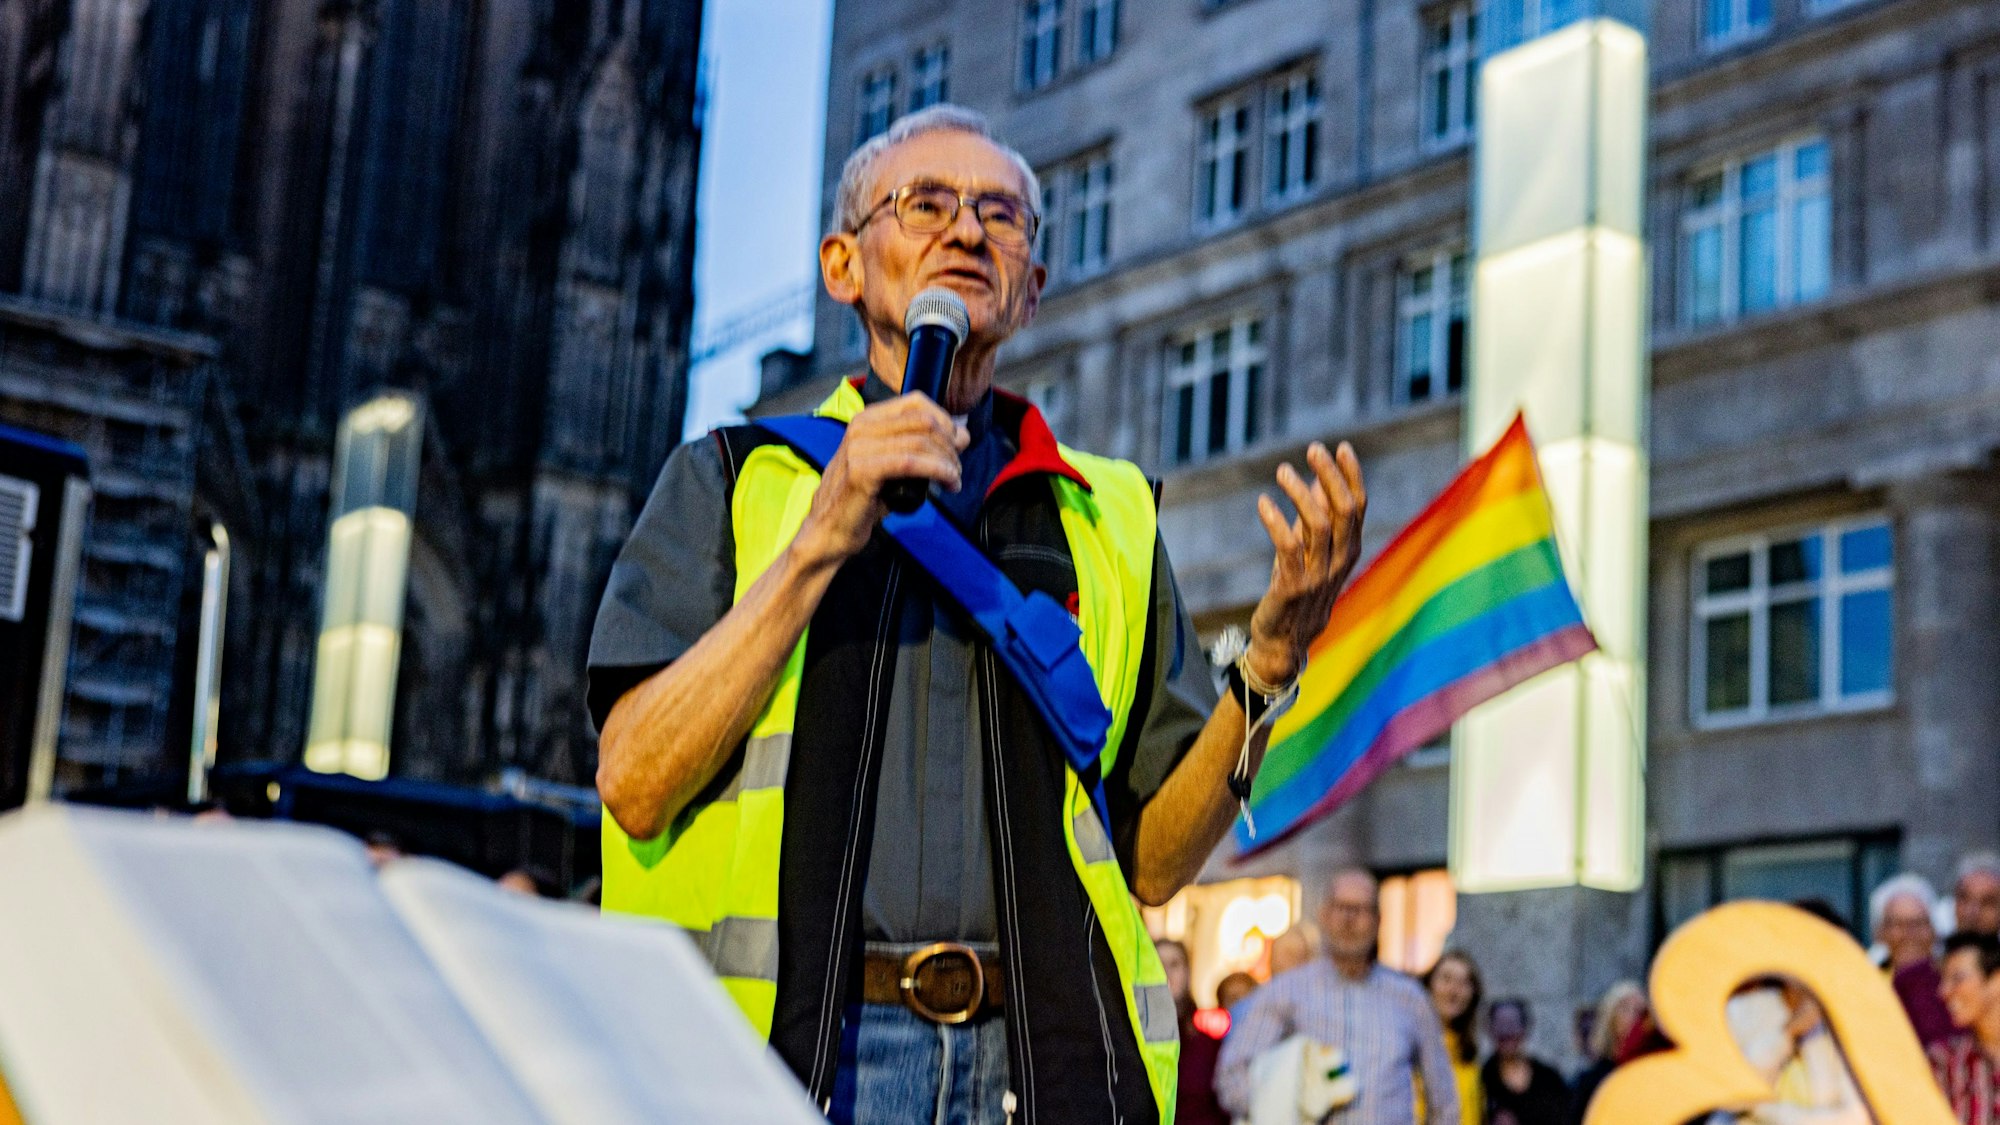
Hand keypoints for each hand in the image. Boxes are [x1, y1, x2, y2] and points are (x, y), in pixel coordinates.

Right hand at [791, 394, 969, 566]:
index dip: (945, 421)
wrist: (827, 530)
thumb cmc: (862, 500)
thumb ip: (922, 447)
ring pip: (920, 442)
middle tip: (957, 469)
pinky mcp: (861, 471)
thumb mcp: (893, 466)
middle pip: (923, 421)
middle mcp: (861, 427)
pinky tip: (946, 483)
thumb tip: (962, 434)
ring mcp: (858, 447)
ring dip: (947, 462)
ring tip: (954, 481)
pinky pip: (911, 462)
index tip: (957, 445)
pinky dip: (936, 471)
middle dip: (950, 445)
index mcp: (867, 419)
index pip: (917, 402)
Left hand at [1246, 442, 1365, 685]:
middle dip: (1331, 476)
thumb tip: (1316, 479)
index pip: (1358, 506)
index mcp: (1348, 551)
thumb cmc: (1297, 590)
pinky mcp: (1292, 587)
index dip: (1351, 475)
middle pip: (1344, 511)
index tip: (1340, 447)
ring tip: (1282, 471)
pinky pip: (1288, 548)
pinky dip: (1276, 521)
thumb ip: (1314, 517)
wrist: (1284, 642)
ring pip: (1318, 526)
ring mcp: (1317, 576)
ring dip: (1301, 494)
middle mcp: (1338, 562)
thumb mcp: (1309, 551)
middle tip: (1313, 449)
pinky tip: (1263, 502)